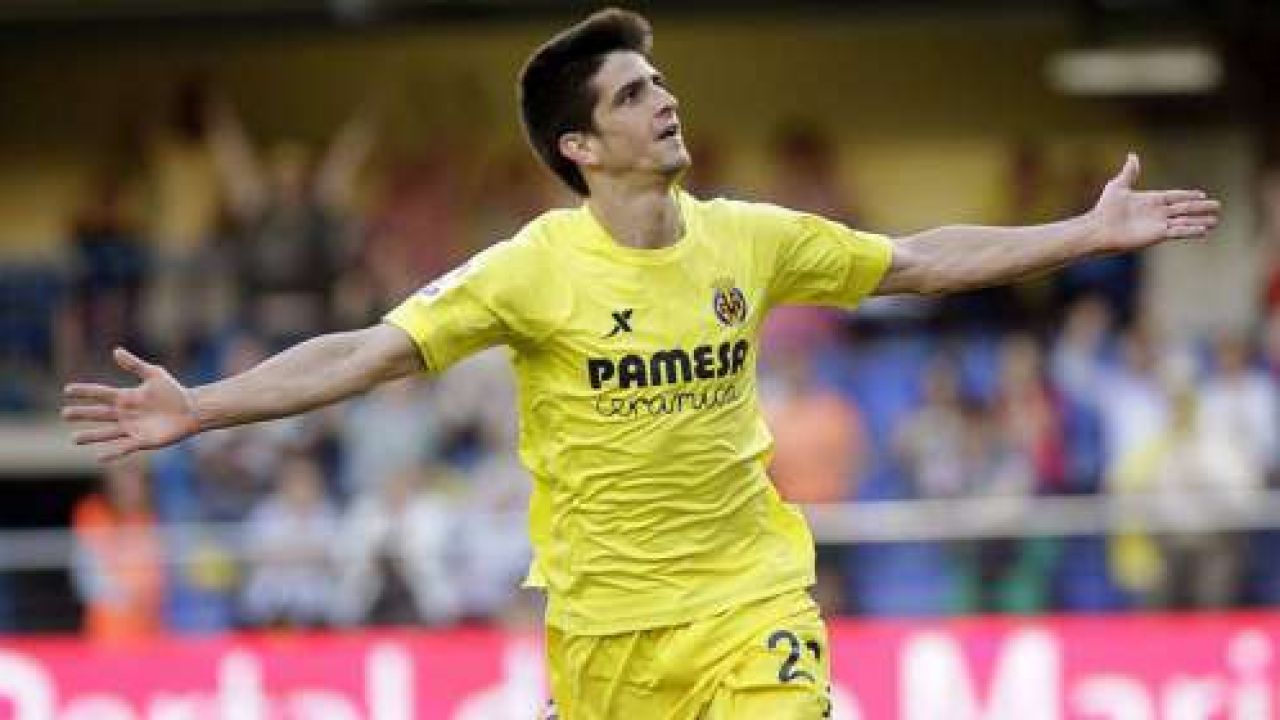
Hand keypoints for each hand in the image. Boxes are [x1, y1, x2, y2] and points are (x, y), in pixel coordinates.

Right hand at [63, 347, 201, 461]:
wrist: (191, 410)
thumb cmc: (173, 391)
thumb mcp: (154, 374)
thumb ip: (135, 364)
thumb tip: (115, 351)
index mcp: (125, 397)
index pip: (100, 394)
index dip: (85, 392)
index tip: (67, 390)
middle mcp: (125, 414)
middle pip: (99, 414)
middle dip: (82, 414)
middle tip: (64, 414)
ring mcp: (132, 428)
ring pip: (107, 433)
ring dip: (91, 436)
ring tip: (74, 439)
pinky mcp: (143, 441)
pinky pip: (125, 447)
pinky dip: (113, 453)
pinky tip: (99, 457)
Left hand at [1089, 153, 1220, 252]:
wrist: (1099, 229)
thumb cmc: (1105, 209)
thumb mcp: (1117, 186)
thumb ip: (1129, 172)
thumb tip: (1132, 155)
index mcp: (1150, 200)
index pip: (1174, 196)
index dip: (1188, 195)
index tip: (1201, 194)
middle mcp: (1156, 212)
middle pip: (1184, 208)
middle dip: (1200, 207)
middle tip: (1217, 206)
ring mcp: (1158, 224)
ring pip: (1185, 221)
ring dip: (1200, 220)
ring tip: (1215, 220)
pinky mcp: (1157, 235)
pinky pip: (1178, 231)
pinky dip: (1191, 230)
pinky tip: (1204, 230)